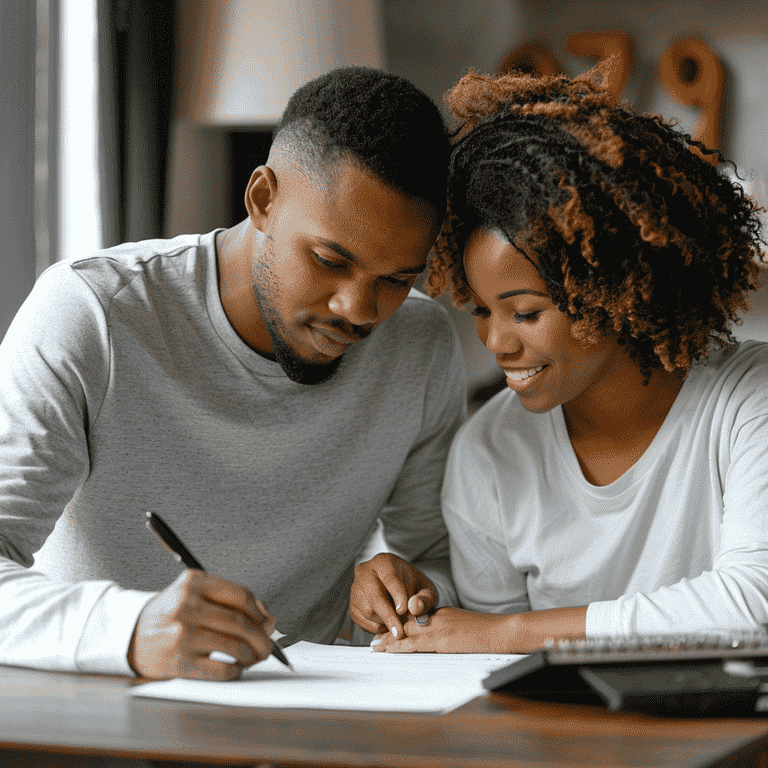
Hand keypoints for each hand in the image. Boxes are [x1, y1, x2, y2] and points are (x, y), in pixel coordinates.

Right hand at [127, 569, 274, 679]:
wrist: (128, 635)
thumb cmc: (169, 614)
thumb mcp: (194, 595)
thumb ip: (229, 602)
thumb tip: (267, 620)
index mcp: (194, 583)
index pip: (241, 595)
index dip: (260, 612)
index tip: (266, 623)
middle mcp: (186, 605)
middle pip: (240, 622)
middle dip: (261, 637)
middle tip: (267, 646)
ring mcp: (181, 633)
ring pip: (233, 645)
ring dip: (251, 655)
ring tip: (253, 657)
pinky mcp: (178, 661)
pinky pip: (219, 668)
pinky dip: (235, 671)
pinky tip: (236, 668)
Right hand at [350, 553, 437, 638]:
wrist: (398, 588)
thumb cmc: (411, 586)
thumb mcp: (425, 589)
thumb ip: (425, 598)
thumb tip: (414, 607)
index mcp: (384, 562)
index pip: (389, 578)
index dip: (397, 594)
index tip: (404, 610)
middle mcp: (365, 573)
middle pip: (375, 596)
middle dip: (388, 616)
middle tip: (400, 632)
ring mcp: (356, 590)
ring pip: (368, 611)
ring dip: (385, 622)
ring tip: (400, 622)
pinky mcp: (353, 606)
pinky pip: (363, 621)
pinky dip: (377, 627)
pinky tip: (388, 623)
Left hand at [370, 607, 511, 653]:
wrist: (499, 631)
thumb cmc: (486, 632)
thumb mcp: (462, 627)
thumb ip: (448, 630)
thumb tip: (439, 640)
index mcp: (441, 613)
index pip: (414, 618)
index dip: (398, 624)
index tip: (386, 630)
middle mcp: (437, 617)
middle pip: (406, 623)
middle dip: (389, 632)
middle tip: (373, 641)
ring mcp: (439, 627)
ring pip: (407, 632)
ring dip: (389, 640)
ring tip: (375, 647)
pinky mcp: (442, 639)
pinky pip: (417, 642)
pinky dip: (401, 646)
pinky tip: (390, 650)